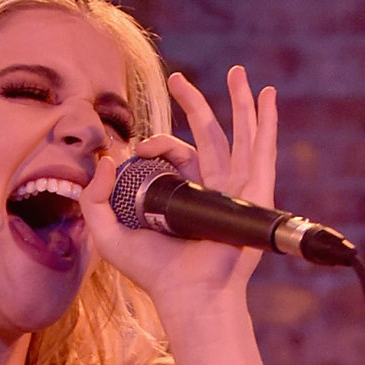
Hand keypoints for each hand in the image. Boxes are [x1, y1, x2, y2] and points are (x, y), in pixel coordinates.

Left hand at [80, 65, 278, 323]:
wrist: (189, 293)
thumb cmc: (153, 273)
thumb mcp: (109, 234)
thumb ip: (95, 200)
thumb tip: (105, 161)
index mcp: (183, 196)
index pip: (172, 155)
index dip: (155, 142)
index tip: (138, 148)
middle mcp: (212, 189)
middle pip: (206, 135)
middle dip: (194, 103)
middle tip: (177, 79)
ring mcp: (235, 190)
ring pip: (238, 135)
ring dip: (239, 101)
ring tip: (236, 71)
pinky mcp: (253, 194)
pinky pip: (262, 150)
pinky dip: (267, 121)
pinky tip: (268, 94)